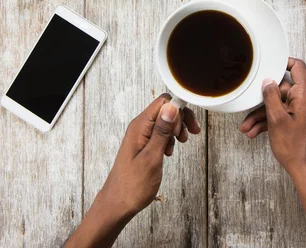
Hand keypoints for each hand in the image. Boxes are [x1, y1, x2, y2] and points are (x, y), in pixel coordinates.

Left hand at [100, 94, 200, 218]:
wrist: (118, 204)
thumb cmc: (133, 185)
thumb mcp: (151, 157)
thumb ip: (161, 131)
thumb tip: (171, 107)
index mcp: (140, 126)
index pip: (163, 102)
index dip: (178, 110)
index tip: (186, 127)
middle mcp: (139, 127)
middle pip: (165, 109)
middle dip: (180, 119)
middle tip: (187, 136)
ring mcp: (141, 135)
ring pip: (164, 121)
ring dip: (176, 130)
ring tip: (180, 144)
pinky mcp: (143, 144)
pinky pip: (160, 132)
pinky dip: (169, 139)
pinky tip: (169, 151)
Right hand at [239, 58, 305, 175]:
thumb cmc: (295, 148)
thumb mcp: (277, 119)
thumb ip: (271, 97)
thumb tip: (268, 81)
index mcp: (305, 95)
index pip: (298, 67)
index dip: (283, 63)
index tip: (268, 65)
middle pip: (282, 90)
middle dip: (262, 101)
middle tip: (247, 109)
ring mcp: (303, 111)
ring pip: (279, 105)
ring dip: (262, 115)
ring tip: (246, 128)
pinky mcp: (300, 121)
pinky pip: (282, 116)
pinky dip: (269, 122)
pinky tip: (254, 132)